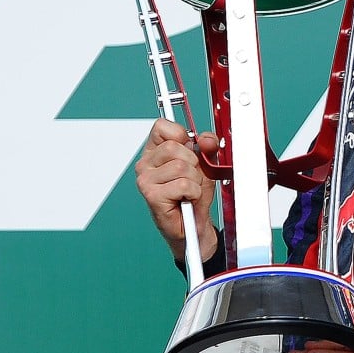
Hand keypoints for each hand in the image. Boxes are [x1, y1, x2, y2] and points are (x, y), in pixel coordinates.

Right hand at [134, 118, 218, 261]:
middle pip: (175, 146)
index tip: (189, 148)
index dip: (181, 134)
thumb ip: (208, 147)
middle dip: (193, 163)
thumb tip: (207, 139)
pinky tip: (186, 199)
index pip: (162, 126)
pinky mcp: (151, 195)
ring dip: (195, 180)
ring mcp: (145, 180)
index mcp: (155, 151)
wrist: (194, 225)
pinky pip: (183, 184)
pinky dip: (193, 192)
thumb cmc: (194, 195)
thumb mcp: (205, 165)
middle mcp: (145, 164)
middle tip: (191, 178)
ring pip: (182, 166)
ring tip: (189, 191)